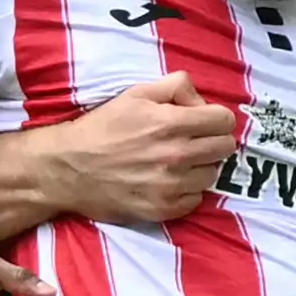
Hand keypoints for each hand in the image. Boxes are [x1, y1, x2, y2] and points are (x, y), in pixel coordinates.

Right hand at [39, 73, 236, 224]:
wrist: (70, 168)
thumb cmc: (102, 128)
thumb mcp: (135, 94)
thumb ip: (174, 87)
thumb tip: (200, 99)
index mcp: (171, 123)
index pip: (224, 120)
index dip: (215, 118)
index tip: (203, 121)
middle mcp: (177, 155)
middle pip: (225, 148)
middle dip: (212, 140)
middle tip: (193, 140)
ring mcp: (173, 185)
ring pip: (213, 174)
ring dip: (200, 166)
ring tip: (177, 162)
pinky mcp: (166, 209)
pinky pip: (196, 198)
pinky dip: (187, 190)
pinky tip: (168, 181)